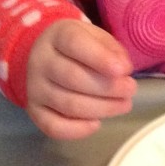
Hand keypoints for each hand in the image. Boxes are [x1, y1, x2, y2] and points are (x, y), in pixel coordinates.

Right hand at [27, 20, 136, 139]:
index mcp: (58, 35)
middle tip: (131, 90)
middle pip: (73, 77)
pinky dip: (76, 130)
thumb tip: (123, 70)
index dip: (100, 58)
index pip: (75, 44)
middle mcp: (40, 61)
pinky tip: (96, 124)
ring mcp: (34, 88)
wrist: (46, 55)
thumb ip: (112, 50)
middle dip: (107, 87)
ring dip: (100, 108)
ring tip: (123, 105)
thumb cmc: (80, 46)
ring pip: (67, 104)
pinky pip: (52, 126)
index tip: (124, 70)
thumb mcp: (97, 37)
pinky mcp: (34, 110)